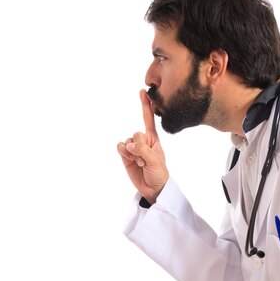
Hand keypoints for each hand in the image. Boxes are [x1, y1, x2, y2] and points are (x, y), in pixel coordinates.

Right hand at [117, 89, 168, 203]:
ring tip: (140, 163)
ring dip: (132, 153)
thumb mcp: (155, 160)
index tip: (144, 91)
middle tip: (145, 160)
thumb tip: (129, 144)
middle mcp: (143, 141)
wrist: (153, 188)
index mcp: (153, 139)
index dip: (146, 105)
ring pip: (126, 141)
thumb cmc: (159, 173)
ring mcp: (134, 148)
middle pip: (135, 134)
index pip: (149, 119)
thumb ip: (143, 150)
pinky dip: (124, 153)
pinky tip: (130, 161)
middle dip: (139, 147)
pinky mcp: (126, 155)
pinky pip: (120, 147)